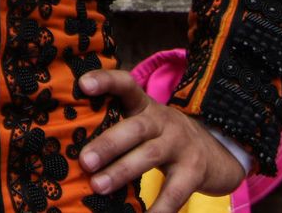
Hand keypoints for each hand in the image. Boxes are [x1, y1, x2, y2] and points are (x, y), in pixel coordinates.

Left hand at [75, 69, 245, 209]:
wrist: (214, 154)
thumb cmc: (161, 138)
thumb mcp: (143, 123)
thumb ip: (116, 126)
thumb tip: (67, 146)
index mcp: (144, 106)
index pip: (126, 85)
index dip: (106, 82)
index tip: (84, 84)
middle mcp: (163, 121)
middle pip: (135, 128)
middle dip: (108, 143)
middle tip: (84, 160)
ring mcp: (180, 145)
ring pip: (149, 156)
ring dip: (122, 171)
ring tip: (98, 186)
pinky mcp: (193, 172)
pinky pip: (174, 192)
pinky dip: (158, 207)